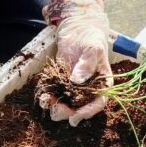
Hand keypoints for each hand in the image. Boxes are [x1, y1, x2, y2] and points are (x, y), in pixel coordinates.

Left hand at [40, 9, 111, 125]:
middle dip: (69, 112)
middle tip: (58, 111)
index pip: (98, 102)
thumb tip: (77, 80)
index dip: (88, 111)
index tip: (77, 116)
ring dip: (57, 107)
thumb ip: (87, 64)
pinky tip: (43, 95)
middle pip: (81, 107)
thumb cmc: (90, 38)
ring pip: (67, 104)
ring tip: (47, 103)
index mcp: (102, 84)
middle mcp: (89, 89)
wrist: (77, 30)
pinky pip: (56, 94)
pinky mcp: (61, 82)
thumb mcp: (92, 48)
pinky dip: (48, 97)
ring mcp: (75, 87)